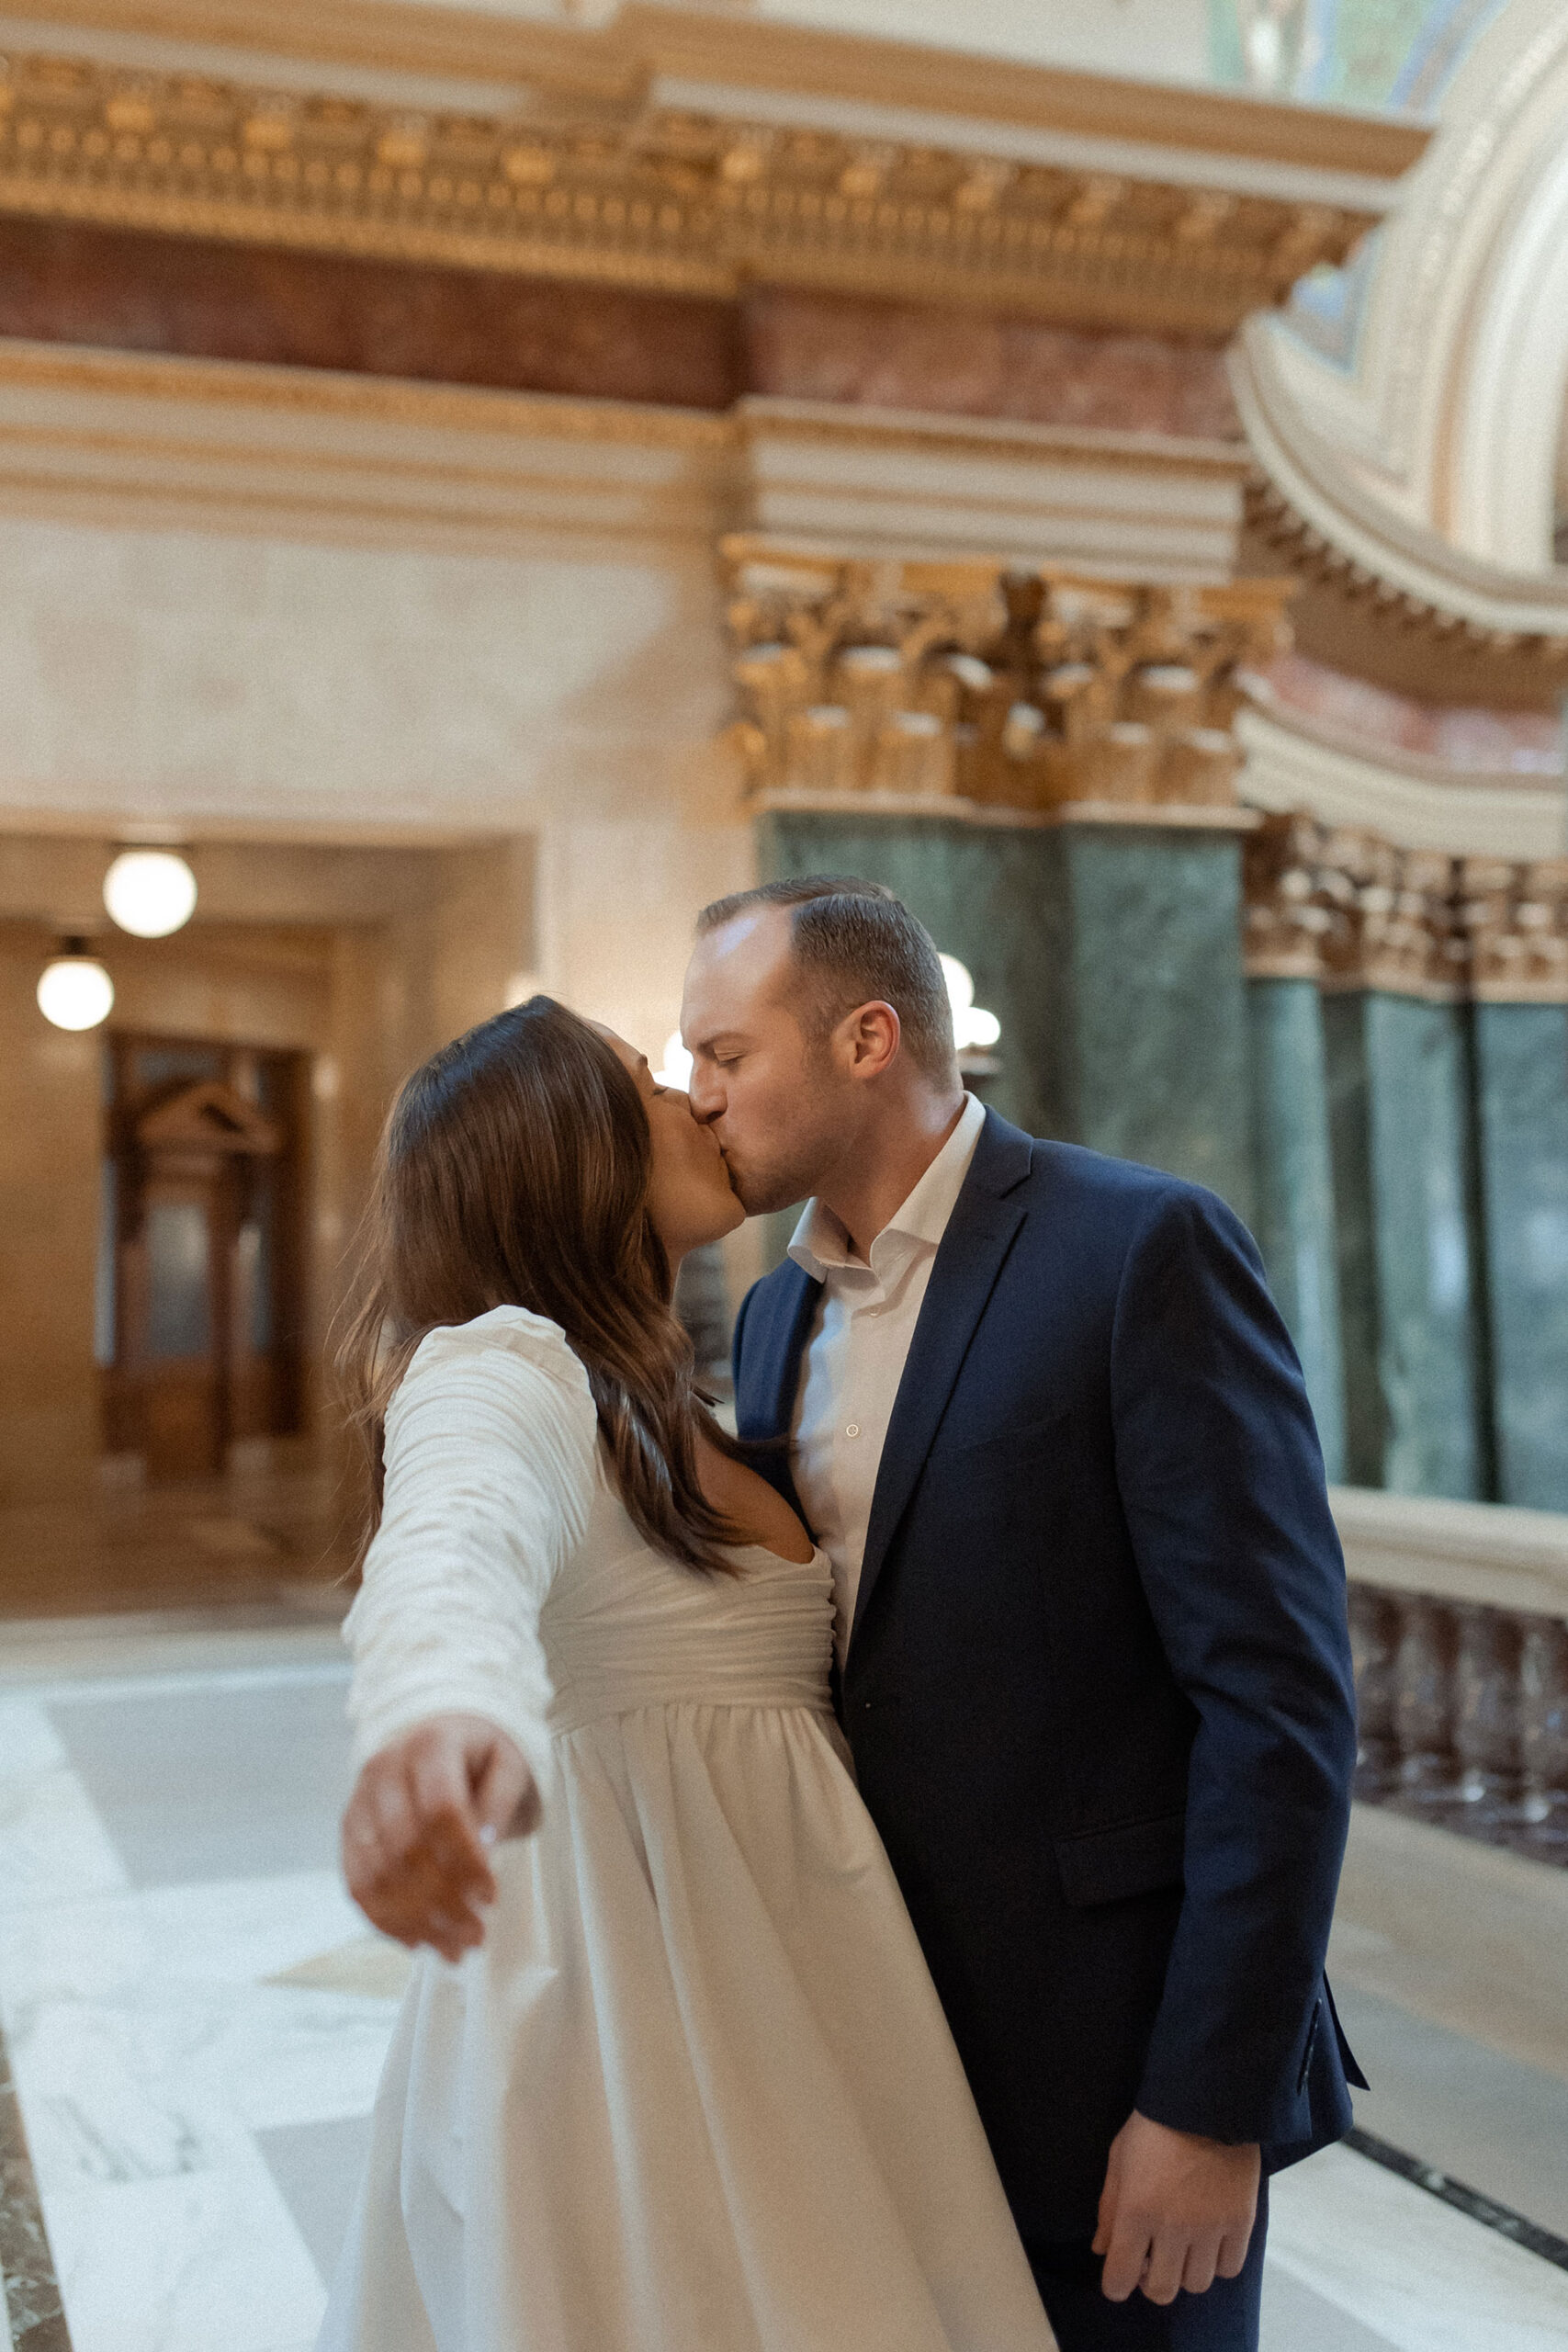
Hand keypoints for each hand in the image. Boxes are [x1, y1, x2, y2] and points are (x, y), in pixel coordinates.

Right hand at [341, 1713, 538, 1962]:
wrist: (433, 1731)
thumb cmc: (478, 1753)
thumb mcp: (507, 1761)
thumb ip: (499, 1802)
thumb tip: (485, 1850)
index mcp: (429, 1746)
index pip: (441, 1811)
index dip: (465, 1860)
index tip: (491, 1898)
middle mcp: (384, 1770)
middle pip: (406, 1849)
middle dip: (443, 1902)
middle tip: (477, 1936)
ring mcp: (359, 1801)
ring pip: (378, 1874)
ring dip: (416, 1921)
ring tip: (454, 1949)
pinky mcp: (348, 1830)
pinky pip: (357, 1884)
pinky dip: (386, 1920)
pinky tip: (418, 1941)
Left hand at [1092, 2111, 1259, 2304]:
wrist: (1205, 2100)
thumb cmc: (1153, 2127)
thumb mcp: (1118, 2160)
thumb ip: (1108, 2209)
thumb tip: (1102, 2250)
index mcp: (1135, 2212)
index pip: (1119, 2278)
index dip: (1115, 2286)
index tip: (1119, 2279)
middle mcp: (1172, 2229)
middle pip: (1161, 2291)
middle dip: (1151, 2283)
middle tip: (1153, 2262)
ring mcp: (1210, 2228)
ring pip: (1197, 2284)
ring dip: (1186, 2272)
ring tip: (1184, 2248)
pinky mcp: (1240, 2222)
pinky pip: (1229, 2268)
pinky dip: (1218, 2262)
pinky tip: (1211, 2242)